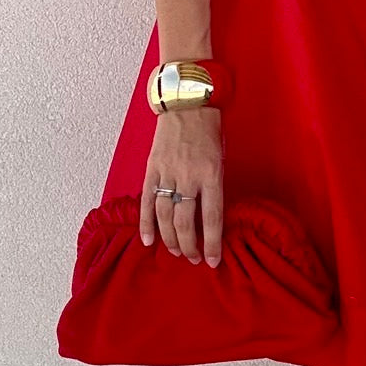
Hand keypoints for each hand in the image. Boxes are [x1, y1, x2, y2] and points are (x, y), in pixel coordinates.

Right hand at [140, 106, 224, 266]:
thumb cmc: (209, 131)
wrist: (186, 104)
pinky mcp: (152, 170)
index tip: (214, 261)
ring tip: (176, 252)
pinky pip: (147, 202)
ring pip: (165, 216)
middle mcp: (189, 177)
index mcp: (211, 174)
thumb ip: (213, 186)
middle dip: (189, 246)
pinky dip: (146, 223)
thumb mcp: (220, 158)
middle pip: (186, 222)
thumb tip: (209, 217)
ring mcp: (167, 174)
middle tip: (194, 259)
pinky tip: (148, 241)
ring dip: (170, 239)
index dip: (212, 243)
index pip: (212, 217)